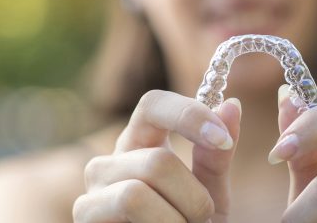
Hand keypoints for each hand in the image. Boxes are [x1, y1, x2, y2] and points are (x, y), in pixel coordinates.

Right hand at [73, 90, 241, 222]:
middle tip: (202, 218)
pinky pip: (128, 213)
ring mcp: (92, 191)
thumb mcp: (210, 190)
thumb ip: (217, 153)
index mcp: (140, 143)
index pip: (154, 104)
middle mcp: (110, 161)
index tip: (222, 138)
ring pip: (136, 193)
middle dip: (194, 197)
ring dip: (176, 220)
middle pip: (157, 161)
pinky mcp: (84, 217)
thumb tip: (232, 105)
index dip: (189, 114)